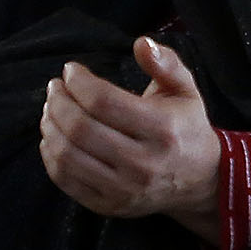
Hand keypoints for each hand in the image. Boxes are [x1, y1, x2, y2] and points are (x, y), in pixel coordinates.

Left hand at [38, 35, 219, 241]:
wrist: (201, 181)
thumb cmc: (186, 127)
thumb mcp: (186, 90)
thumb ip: (166, 63)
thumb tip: (141, 43)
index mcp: (162, 130)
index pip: (103, 101)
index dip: (78, 81)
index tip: (71, 70)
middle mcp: (143, 164)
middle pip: (80, 128)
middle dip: (58, 101)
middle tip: (54, 87)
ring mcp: (125, 190)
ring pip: (68, 155)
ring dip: (49, 126)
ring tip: (50, 109)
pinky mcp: (110, 206)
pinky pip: (65, 179)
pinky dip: (50, 154)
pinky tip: (52, 136)